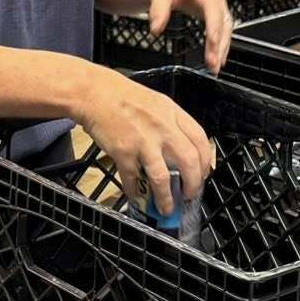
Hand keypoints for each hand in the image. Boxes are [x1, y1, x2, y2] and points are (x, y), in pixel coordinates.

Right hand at [73, 65, 216, 214]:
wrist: (94, 93)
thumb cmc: (123, 96)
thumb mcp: (157, 103)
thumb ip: (171, 123)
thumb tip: (182, 147)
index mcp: (173, 113)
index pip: (200, 139)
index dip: (205, 161)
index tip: (204, 173)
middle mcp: (162, 128)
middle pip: (189, 161)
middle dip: (193, 183)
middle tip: (191, 193)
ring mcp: (143, 141)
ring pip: (162, 177)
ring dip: (166, 197)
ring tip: (166, 207)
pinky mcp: (124, 152)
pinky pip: (133, 179)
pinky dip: (135, 192)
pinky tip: (136, 197)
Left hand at [148, 0, 231, 72]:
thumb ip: (158, 8)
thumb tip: (156, 29)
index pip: (212, 7)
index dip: (214, 26)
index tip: (213, 43)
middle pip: (223, 20)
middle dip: (220, 43)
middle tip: (213, 64)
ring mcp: (216, 1)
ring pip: (225, 26)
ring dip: (222, 46)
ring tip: (215, 66)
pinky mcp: (215, 9)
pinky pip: (223, 27)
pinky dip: (221, 42)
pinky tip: (218, 56)